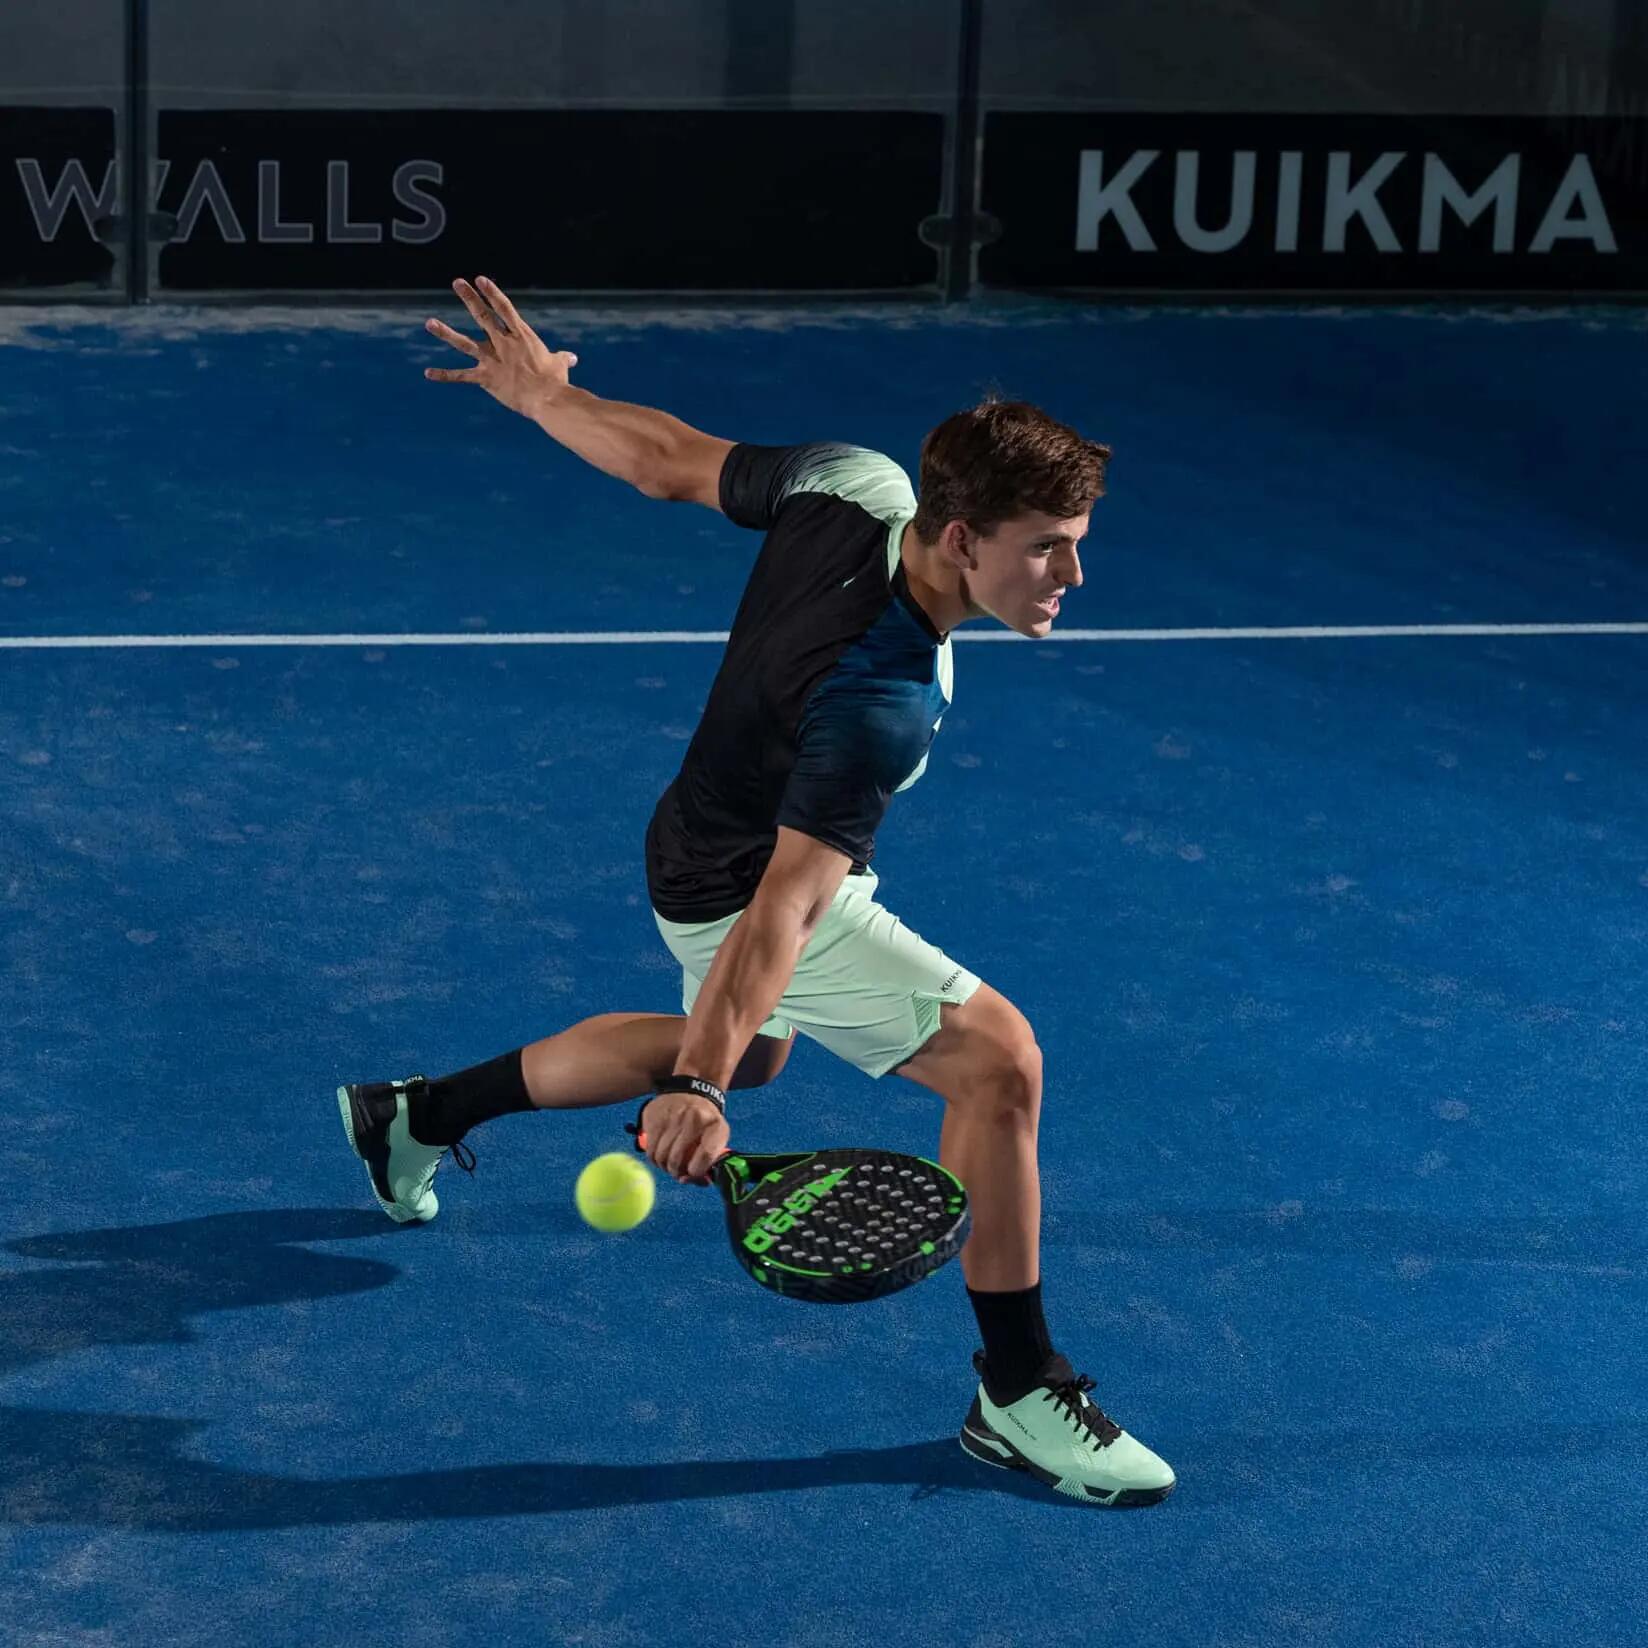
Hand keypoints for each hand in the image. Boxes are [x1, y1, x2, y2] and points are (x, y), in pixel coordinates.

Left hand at [423, 276, 577, 419]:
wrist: (548, 399)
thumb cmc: (556, 381)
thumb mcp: (560, 365)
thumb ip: (563, 358)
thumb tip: (573, 358)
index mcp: (521, 336)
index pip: (504, 308)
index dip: (492, 292)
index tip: (480, 279)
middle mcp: (503, 344)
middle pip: (483, 316)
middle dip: (469, 298)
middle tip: (457, 282)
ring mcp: (493, 360)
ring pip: (465, 343)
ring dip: (446, 333)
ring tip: (429, 323)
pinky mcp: (486, 379)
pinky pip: (462, 376)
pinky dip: (445, 375)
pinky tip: (428, 373)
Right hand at [640, 1092, 729, 1186]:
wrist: (691, 1092)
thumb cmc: (705, 1122)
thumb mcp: (717, 1136)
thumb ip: (709, 1161)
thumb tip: (689, 1180)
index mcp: (714, 1126)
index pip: (706, 1155)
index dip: (697, 1171)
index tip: (693, 1173)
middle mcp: (693, 1118)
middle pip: (677, 1160)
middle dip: (677, 1172)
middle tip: (678, 1172)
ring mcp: (671, 1116)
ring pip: (660, 1157)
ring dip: (664, 1167)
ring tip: (669, 1163)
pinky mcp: (653, 1116)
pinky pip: (649, 1150)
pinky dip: (654, 1158)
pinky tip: (660, 1154)